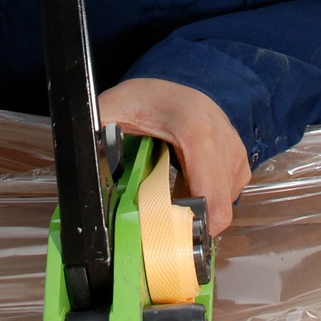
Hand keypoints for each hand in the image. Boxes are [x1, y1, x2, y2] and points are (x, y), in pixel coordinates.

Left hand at [98, 77, 251, 234]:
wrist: (165, 86)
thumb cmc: (139, 100)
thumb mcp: (109, 114)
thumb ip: (94, 140)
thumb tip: (82, 172)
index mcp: (196, 129)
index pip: (212, 196)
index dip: (191, 225)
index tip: (165, 234)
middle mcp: (224, 138)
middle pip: (218, 207)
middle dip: (191, 221)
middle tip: (161, 220)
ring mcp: (235, 148)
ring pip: (223, 202)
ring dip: (199, 208)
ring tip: (171, 195)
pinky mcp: (239, 157)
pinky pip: (228, 192)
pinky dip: (207, 197)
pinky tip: (185, 185)